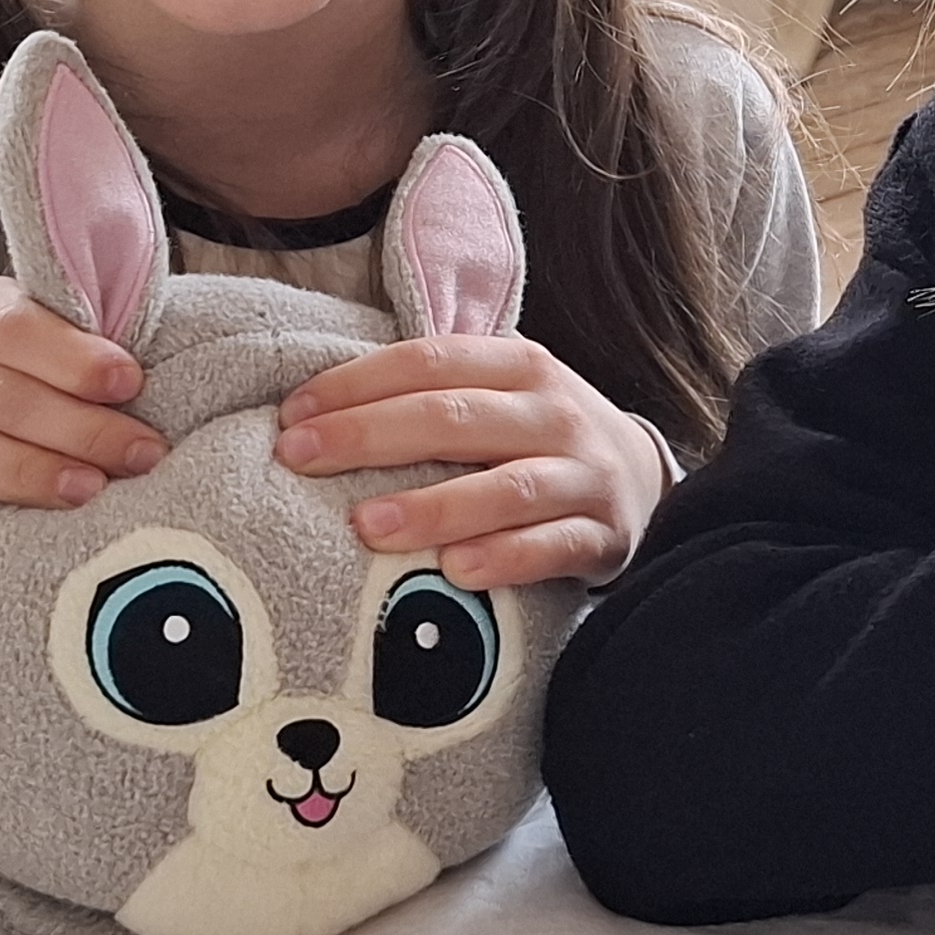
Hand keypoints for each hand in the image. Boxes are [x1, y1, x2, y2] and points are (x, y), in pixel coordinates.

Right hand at [0, 275, 162, 565]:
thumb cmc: (25, 396)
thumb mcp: (51, 362)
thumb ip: (88, 362)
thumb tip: (152, 388)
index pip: (12, 323)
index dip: (72, 355)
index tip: (131, 384)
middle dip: (73, 425)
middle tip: (136, 456)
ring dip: (17, 468)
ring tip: (81, 493)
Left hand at [273, 336, 670, 591]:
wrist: (642, 480)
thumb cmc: (536, 439)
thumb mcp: (498, 397)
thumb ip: (429, 395)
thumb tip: (308, 413)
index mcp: (520, 366)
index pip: (430, 361)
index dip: (356, 384)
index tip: (291, 417)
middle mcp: (554, 413)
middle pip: (456, 417)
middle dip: (369, 436)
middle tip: (300, 460)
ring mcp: (583, 475)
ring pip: (508, 487)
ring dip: (434, 506)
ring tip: (366, 526)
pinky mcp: (603, 536)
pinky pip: (552, 548)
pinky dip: (505, 559)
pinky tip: (456, 573)